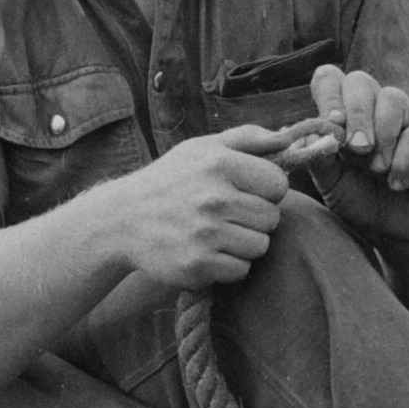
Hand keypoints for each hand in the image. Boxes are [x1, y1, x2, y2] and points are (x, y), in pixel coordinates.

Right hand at [106, 123, 295, 290]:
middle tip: (229, 215)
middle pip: (272, 218)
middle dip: (255, 219)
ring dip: (244, 243)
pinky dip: (229, 265)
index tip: (246, 192)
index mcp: (219, 164)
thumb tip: (288, 138)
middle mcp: (214, 198)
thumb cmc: (169, 180)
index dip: (266, 190)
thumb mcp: (202, 148)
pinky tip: (208, 251)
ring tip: (218, 233)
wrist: (121, 220)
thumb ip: (248, 138)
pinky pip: (240, 269)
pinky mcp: (197, 264)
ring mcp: (205, 234)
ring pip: (260, 246)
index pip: (278, 184)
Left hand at [308, 62, 408, 253]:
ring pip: (393, 98)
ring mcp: (407, 122)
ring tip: (378, 170)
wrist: (394, 233)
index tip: (332, 124)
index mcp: (345, 116)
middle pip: (360, 81)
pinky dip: (405, 158)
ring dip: (382, 136)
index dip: (328, 94)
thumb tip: (308, 135)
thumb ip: (318, 157)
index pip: (332, 80)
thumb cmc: (360, 201)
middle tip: (357, 150)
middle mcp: (375, 111)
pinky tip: (398, 182)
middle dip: (356, 114)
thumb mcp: (331, 183)